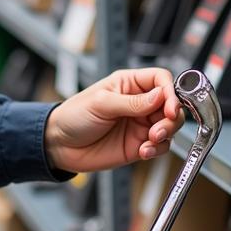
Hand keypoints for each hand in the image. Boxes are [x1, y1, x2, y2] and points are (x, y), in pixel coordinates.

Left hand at [44, 67, 184, 175]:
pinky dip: (157, 149)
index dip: (170, 91)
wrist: (59, 145)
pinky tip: (143, 151)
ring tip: (150, 140)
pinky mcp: (139, 144)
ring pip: (169, 126)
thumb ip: (132, 102)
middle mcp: (139, 103)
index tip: (169, 106)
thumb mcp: (101, 104)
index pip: (161, 80)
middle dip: (170, 117)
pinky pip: (160, 146)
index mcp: (130, 84)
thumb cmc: (74, 116)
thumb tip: (161, 96)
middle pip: (171, 104)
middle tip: (158, 128)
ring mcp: (141, 124)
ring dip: (165, 134)